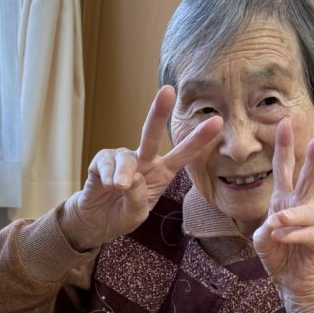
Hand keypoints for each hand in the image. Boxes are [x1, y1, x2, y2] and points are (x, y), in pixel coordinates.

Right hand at [60, 86, 221, 250]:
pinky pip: (106, 162)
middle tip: (167, 90)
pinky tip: (107, 185)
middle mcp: (144, 160)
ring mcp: (123, 158)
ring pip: (126, 157)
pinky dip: (108, 175)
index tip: (217, 122)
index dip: (198, 139)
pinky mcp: (102, 160)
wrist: (95, 222)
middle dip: (159, 112)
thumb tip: (131, 177)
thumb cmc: (122, 215)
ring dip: (124, 174)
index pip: (183, 154)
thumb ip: (138, 199)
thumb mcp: (136, 215)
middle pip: (152, 134)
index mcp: (162, 172)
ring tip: (119, 188)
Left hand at [252, 118, 313, 312]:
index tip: (283, 123)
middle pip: (307, 179)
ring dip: (291, 217)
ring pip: (306, 212)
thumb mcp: (262, 240)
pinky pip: (310, 233)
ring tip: (277, 223)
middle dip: (312, 160)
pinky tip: (283, 237)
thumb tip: (278, 222)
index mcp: (285, 201)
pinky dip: (294, 235)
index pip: (284, 170)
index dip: (284, 148)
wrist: (293, 281)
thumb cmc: (280, 255)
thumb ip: (265, 229)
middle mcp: (303, 207)